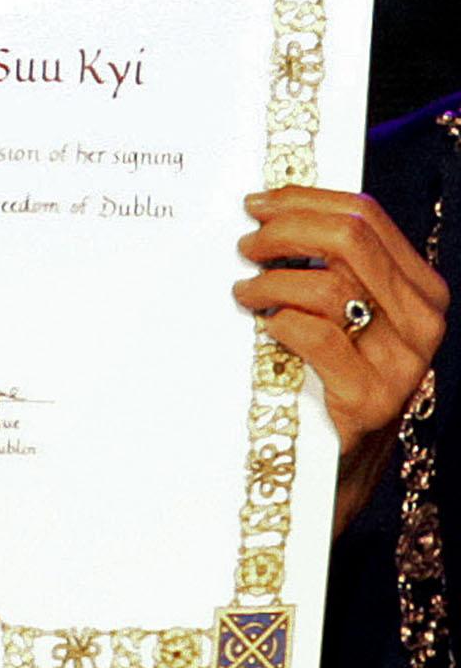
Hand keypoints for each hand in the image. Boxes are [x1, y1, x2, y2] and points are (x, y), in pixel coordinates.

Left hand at [234, 188, 448, 535]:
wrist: (336, 467)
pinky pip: (314, 335)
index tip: (256, 203)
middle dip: (285, 230)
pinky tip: (263, 328)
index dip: (304, 199)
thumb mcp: (342, 314)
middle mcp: (422, 320)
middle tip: (245, 245)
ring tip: (244, 292)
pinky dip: (278, 322)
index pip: (365, 216)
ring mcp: (401, 362)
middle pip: (349, 239)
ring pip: (329, 285)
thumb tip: (268, 209)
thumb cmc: (327, 377)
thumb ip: (328, 266)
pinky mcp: (369, 399)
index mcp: (420, 289)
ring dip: (270, 281)